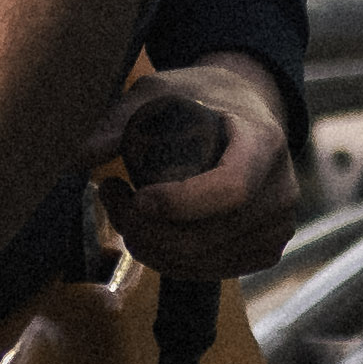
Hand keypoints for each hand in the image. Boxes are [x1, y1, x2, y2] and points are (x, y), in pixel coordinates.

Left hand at [105, 57, 307, 283]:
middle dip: (145, 228)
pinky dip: (169, 261)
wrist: (244, 113)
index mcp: (265, 142)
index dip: (180, 204)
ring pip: (202, 262)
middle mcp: (281, 190)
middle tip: (109, 195)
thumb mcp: (160, 91)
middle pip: (207, 236)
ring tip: (123, 208)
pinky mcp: (265, 251)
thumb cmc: (200, 99)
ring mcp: (277, 226)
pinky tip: (151, 231)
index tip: (137, 197)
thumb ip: (121, 118)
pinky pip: (210, 273)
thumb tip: (81, 157)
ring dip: (149, 246)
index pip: (231, 189)